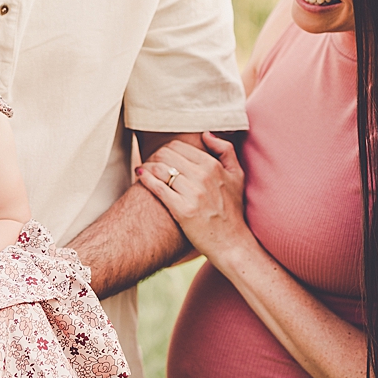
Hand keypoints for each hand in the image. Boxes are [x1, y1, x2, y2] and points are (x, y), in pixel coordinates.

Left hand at [136, 133, 251, 263]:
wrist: (232, 244)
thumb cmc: (232, 210)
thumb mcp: (237, 176)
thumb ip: (225, 150)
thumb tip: (205, 134)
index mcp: (213, 166)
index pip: (179, 146)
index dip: (166, 149)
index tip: (161, 156)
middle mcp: (203, 177)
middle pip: (166, 155)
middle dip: (154, 156)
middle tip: (149, 162)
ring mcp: (193, 194)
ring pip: (160, 169)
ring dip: (147, 166)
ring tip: (142, 169)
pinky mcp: (183, 210)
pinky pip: (158, 188)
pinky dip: (145, 179)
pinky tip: (140, 176)